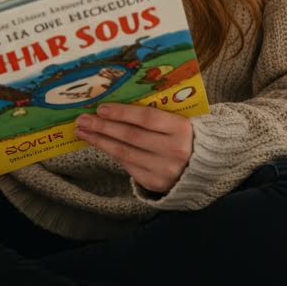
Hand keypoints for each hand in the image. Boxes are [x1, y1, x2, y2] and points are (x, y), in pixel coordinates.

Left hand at [74, 103, 192, 193]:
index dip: (121, 112)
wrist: (204, 165)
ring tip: (83, 131)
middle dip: (103, 126)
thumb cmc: (186, 135)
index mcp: (182, 129)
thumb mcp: (179, 119)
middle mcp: (174, 151)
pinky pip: (128, 165)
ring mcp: (164, 170)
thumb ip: (156, 111)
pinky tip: (100, 143)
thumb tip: (117, 102)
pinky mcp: (155, 183)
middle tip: (82, 119)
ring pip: (124, 153)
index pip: (146, 118)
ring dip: (100, 141)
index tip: (101, 107)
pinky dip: (112, 153)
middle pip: (130, 136)